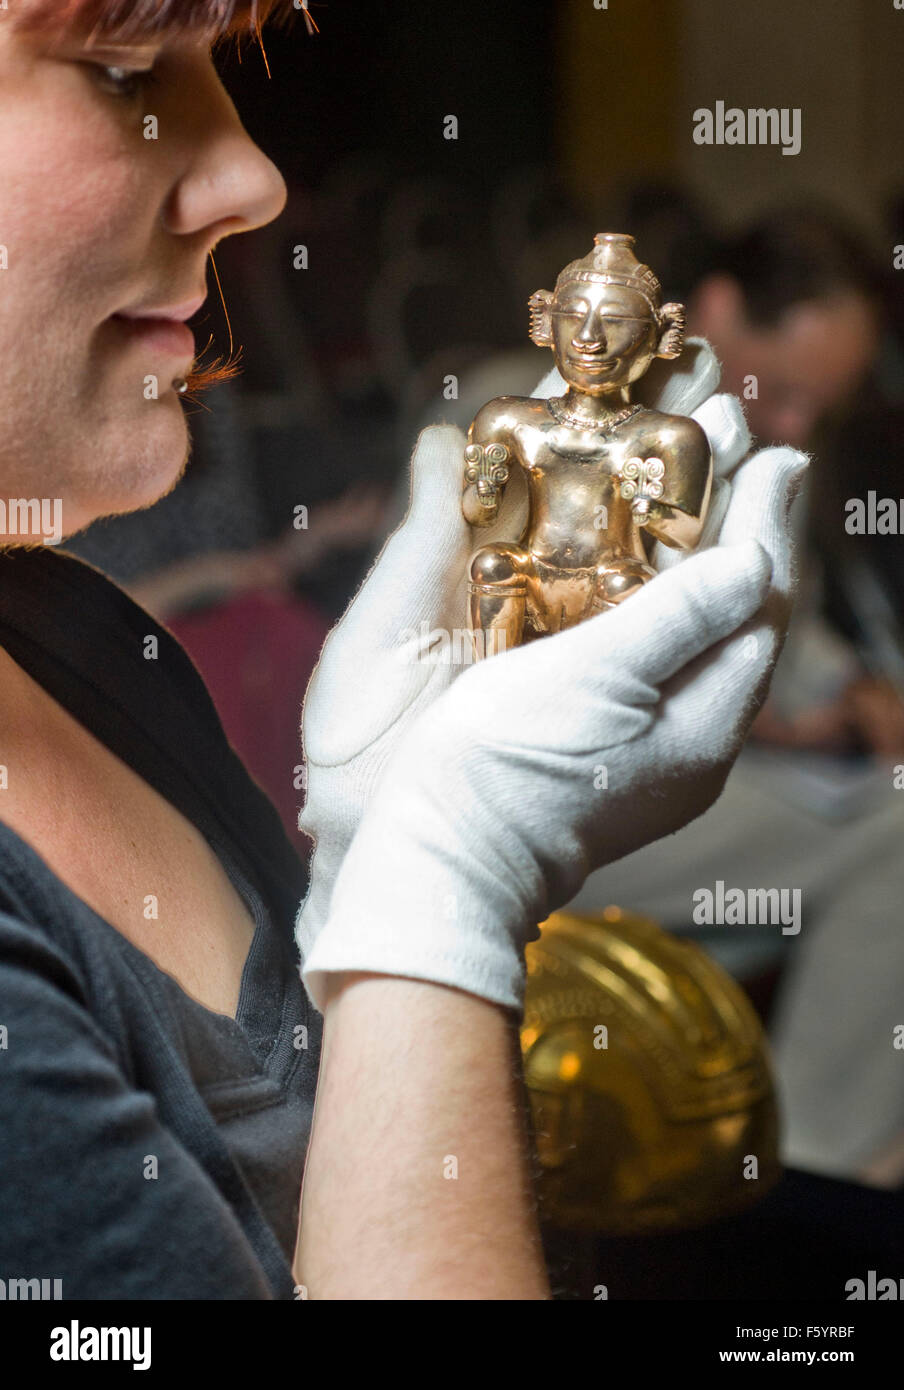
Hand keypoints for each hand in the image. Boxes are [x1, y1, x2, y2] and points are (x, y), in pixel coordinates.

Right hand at [295, 340, 805, 995]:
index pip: (758, 605)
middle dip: (734, 521)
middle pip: (730, 608)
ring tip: (696, 476)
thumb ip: (682, 617)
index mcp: (705, 719)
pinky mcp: (604, 741)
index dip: (766, 523)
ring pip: (688, 623)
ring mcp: (649, 741)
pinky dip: (650, 589)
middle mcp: (690, 732)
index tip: (776, 452)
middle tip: (740, 442)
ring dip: (692, 546)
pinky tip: (632, 554)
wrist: (443, 861)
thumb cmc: (508, 772)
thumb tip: (754, 557)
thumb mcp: (601, 683)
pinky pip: (647, 647)